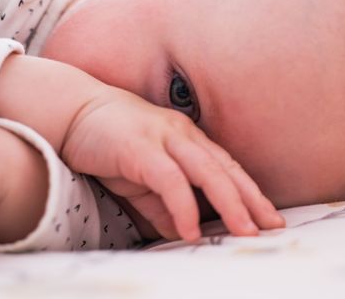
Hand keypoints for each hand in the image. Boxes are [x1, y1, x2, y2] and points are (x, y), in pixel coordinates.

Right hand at [62, 89, 284, 240]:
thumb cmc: (111, 144)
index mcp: (188, 140)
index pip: (227, 168)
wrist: (74, 112)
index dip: (250, 193)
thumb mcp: (144, 181)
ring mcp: (164, 138)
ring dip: (229, 203)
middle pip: (226, 169)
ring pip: (207, 171)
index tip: (268, 216)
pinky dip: (183, 206)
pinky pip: (170, 180)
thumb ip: (165, 205)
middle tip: (271, 226)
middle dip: (251, 200)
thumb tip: (183, 232)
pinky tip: (190, 231)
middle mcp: (183, 135)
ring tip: (244, 232)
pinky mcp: (141, 147)